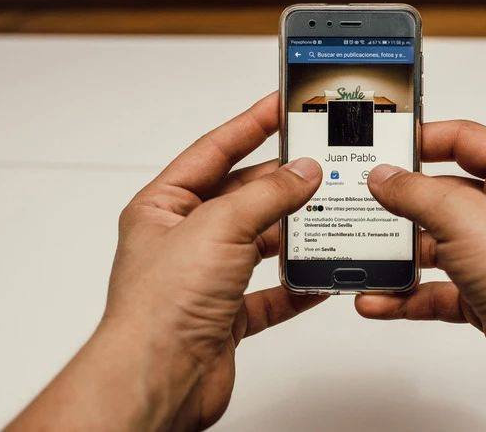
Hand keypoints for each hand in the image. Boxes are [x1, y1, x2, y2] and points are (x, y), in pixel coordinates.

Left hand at [8, 93, 324, 430]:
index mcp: (164, 207)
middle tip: (317, 164)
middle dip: (280, 183)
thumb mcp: (219, 227)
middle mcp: (184, 240)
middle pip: (241, 197)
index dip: (249, 125)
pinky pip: (269, 292)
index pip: (213, 151)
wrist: (160, 379)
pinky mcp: (226, 315)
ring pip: (258, 244)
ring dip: (292, 233)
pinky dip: (296, 284)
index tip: (279, 107)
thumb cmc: (160, 306)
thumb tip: (302, 172)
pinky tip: (319, 275)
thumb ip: (267, 195)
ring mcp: (206, 278)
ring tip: (326, 214)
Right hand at [356, 120, 485, 430]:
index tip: (389, 145)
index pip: (468, 141)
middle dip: (405, 203)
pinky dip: (406, 295)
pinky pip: (436, 290)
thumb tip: (385, 178)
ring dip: (401, 254)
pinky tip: (379, 299)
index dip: (427, 138)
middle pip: (446, 196)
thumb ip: (417, 193)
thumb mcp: (465, 219)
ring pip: (438, 247)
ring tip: (366, 254)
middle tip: (368, 200)